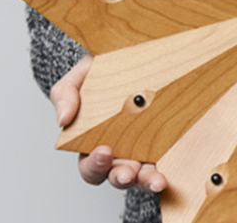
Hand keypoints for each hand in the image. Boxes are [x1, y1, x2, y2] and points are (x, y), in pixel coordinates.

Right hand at [50, 54, 167, 192]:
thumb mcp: (78, 77)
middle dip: (122, 177)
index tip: (104, 152)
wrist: (131, 55)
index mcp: (95, 143)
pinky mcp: (169, 142)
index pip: (91, 166)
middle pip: (118, 176)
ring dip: (149, 181)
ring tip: (156, 181)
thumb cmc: (101, 71)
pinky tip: (174, 170)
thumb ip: (65, 95)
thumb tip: (62, 119)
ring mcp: (146, 149)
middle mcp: (121, 153)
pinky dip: (171, 168)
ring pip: (145, 176)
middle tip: (127, 173)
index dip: (95, 165)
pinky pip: (170, 161)